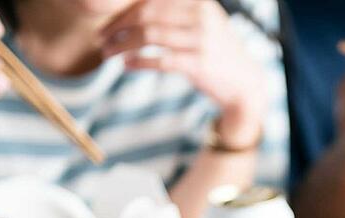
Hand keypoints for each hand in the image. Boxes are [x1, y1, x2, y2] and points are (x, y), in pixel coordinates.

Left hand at [101, 0, 264, 147]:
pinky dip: (138, 62)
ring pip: (149, 36)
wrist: (243, 82)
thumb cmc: (215, 51)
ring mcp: (201, 39)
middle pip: (146, 15)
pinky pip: (159, 60)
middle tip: (101, 38)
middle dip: (118, 26)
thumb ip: (175, 12)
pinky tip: (126, 65)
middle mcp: (201, 16)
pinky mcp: (199, 64)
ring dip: (122, 45)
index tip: (105, 22)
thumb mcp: (202, 23)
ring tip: (108, 53)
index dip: (123, 10)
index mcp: (198, 2)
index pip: (151, 0)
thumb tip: (134, 9)